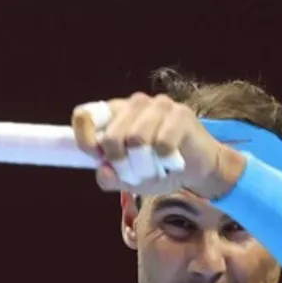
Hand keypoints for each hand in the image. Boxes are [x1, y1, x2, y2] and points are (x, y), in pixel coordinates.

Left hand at [71, 93, 244, 198]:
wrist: (197, 168)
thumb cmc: (158, 168)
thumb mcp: (128, 179)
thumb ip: (109, 177)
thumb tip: (103, 170)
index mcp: (114, 113)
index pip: (84, 114)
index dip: (85, 139)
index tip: (97, 158)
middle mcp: (134, 103)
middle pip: (111, 137)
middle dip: (121, 165)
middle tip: (134, 174)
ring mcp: (159, 105)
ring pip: (137, 140)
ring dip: (144, 166)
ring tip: (154, 170)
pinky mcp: (181, 114)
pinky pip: (162, 144)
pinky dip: (165, 162)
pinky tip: (171, 163)